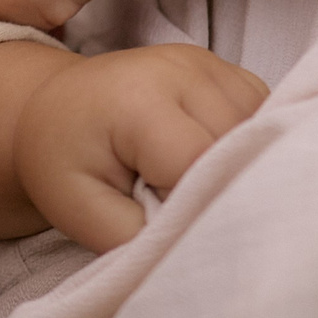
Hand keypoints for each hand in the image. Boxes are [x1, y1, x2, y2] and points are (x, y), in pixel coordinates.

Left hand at [14, 45, 267, 251]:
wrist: (56, 108)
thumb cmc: (62, 162)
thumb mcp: (79, 211)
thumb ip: (139, 237)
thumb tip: (196, 251)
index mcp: (138, 100)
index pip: (198, 164)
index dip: (193, 205)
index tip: (169, 225)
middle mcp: (184, 70)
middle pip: (237, 145)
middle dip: (218, 188)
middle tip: (178, 207)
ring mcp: (211, 65)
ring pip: (261, 130)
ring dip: (238, 166)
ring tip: (189, 180)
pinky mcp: (228, 72)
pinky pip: (262, 115)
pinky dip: (246, 145)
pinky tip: (212, 158)